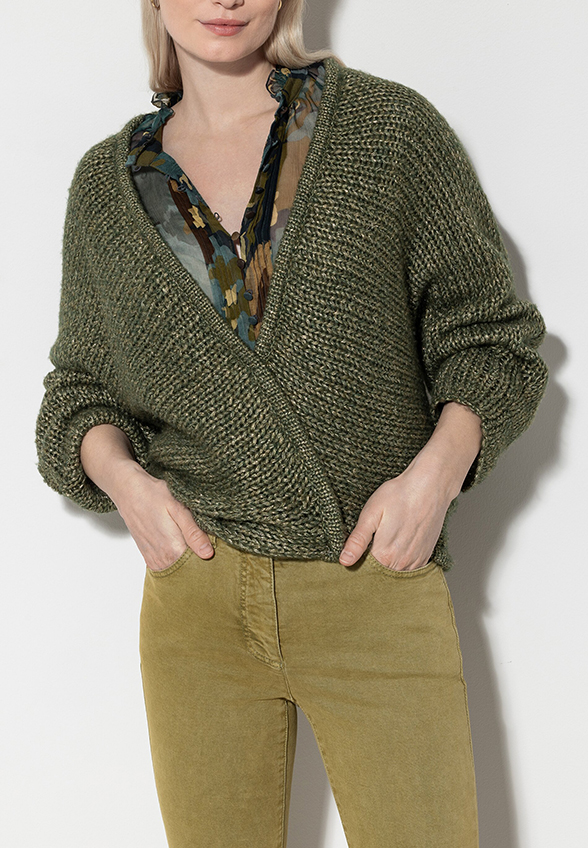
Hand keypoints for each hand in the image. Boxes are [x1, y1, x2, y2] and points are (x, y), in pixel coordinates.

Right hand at [108, 463, 214, 571]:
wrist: (129, 492)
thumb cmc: (154, 496)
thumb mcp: (178, 509)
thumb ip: (193, 533)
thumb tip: (208, 553)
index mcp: (173, 550)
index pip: (200, 566)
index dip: (211, 558)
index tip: (217, 548)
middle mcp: (162, 560)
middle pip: (189, 570)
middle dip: (200, 561)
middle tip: (205, 543)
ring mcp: (154, 560)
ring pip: (178, 569)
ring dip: (188, 561)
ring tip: (192, 543)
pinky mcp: (149, 557)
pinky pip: (167, 567)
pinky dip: (176, 560)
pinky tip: (179, 545)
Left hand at [338, 401, 481, 570]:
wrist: (430, 486)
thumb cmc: (399, 495)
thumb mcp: (371, 513)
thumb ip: (358, 540)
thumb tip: (344, 561)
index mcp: (385, 555)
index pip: (364, 572)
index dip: (355, 566)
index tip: (350, 557)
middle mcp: (402, 563)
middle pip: (379, 577)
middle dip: (369, 570)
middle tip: (365, 550)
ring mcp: (415, 561)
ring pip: (394, 575)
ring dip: (385, 569)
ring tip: (381, 547)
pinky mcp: (425, 556)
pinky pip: (408, 570)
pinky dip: (399, 565)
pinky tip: (394, 550)